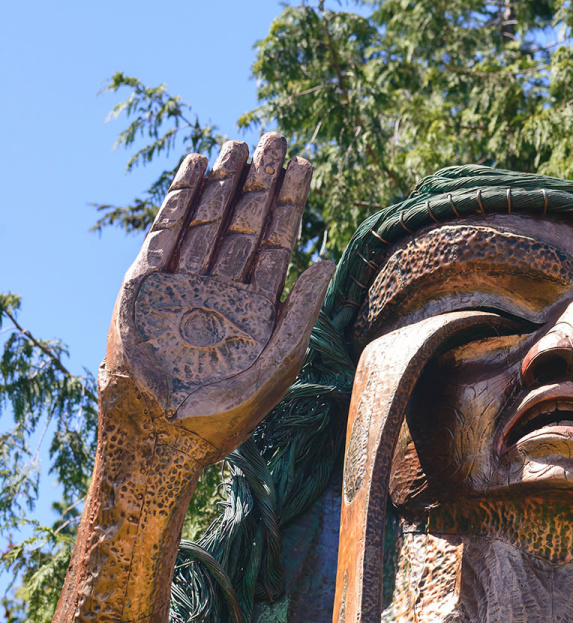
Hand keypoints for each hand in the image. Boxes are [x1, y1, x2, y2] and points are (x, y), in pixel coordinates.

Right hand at [105, 134, 332, 456]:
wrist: (163, 436)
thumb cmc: (223, 416)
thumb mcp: (276, 364)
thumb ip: (300, 314)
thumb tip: (325, 261)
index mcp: (255, 311)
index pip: (278, 245)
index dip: (292, 204)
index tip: (305, 164)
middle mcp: (221, 293)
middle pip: (245, 224)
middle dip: (262, 182)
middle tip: (277, 138)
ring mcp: (184, 286)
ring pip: (208, 220)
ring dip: (225, 183)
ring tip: (241, 144)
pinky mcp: (149, 284)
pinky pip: (166, 231)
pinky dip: (181, 197)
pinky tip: (198, 166)